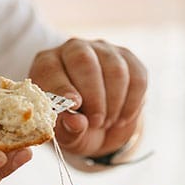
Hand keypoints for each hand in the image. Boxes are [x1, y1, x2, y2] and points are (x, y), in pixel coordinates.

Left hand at [29, 38, 146, 157]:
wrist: (100, 126)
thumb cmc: (74, 126)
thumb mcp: (66, 134)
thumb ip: (68, 129)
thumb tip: (77, 122)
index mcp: (47, 65)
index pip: (51, 68)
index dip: (62, 87)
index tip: (74, 105)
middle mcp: (73, 50)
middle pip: (84, 61)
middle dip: (94, 96)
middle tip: (96, 122)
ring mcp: (103, 51)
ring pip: (115, 70)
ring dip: (114, 103)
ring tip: (107, 123)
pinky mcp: (128, 59)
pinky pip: (136, 78)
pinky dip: (131, 104)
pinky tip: (122, 118)